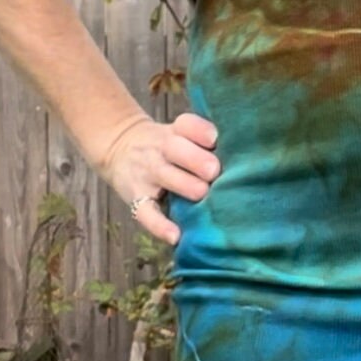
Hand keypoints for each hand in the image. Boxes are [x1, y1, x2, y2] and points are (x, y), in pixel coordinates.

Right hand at [93, 111, 220, 246]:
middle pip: (175, 148)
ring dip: (184, 185)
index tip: (214, 139)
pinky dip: (159, 226)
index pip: (185, 124)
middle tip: (214, 171)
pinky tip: (175, 236)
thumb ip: (204, 143)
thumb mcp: (178, 133)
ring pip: (164, 176)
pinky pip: (145, 213)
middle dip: (196, 160)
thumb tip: (240, 156)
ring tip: (202, 194)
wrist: (120, 147)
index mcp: (174, 132)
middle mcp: (159, 150)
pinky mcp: (136, 199)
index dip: (200, 131)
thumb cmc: (166, 145)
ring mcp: (147, 174)